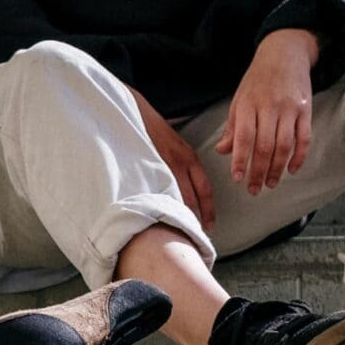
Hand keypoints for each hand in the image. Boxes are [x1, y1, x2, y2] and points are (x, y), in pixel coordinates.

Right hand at [130, 83, 215, 231]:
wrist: (135, 110)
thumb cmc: (153, 128)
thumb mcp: (174, 145)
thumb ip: (182, 165)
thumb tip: (184, 188)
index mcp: (189, 157)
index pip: (204, 189)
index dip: (208, 209)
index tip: (210, 224)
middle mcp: (180, 162)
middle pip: (192, 198)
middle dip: (195, 218)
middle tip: (195, 234)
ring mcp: (163, 165)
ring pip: (174, 197)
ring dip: (178, 215)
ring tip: (177, 231)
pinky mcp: (147, 166)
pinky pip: (156, 191)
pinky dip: (159, 205)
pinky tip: (157, 216)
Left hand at [215, 29, 317, 195]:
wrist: (285, 52)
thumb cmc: (258, 79)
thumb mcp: (239, 99)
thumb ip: (233, 127)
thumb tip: (223, 151)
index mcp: (248, 104)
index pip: (243, 137)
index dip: (240, 160)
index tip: (237, 178)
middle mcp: (269, 107)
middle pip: (264, 146)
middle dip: (258, 171)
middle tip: (254, 189)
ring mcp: (289, 108)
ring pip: (284, 145)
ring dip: (277, 168)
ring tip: (270, 183)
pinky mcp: (305, 110)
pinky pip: (304, 138)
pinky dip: (299, 157)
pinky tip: (292, 170)